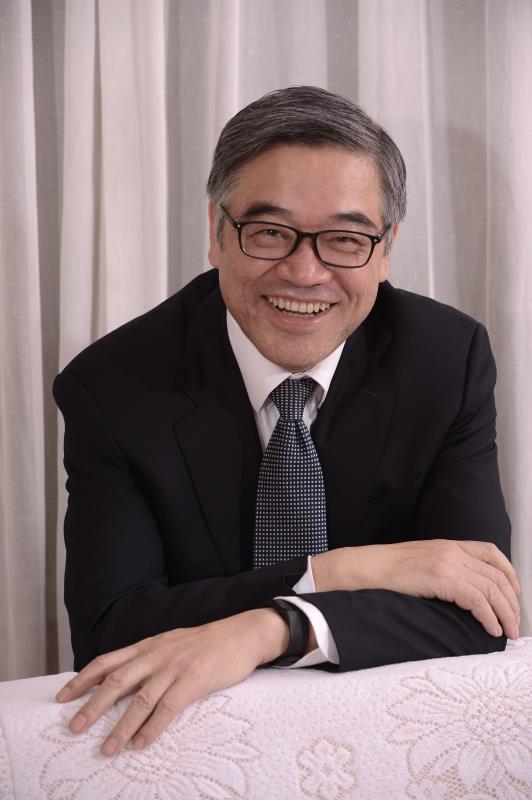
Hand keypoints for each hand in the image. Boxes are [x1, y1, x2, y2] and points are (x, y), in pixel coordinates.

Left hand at [55, 608, 287, 755]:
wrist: (242, 634)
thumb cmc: (207, 643)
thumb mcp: (171, 644)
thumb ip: (149, 659)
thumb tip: (123, 682)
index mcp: (149, 645)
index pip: (108, 661)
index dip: (83, 678)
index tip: (62, 697)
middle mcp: (156, 655)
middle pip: (116, 681)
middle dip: (92, 705)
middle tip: (74, 727)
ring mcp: (175, 667)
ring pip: (140, 699)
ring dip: (121, 727)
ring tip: (107, 749)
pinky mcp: (194, 680)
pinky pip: (168, 708)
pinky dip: (152, 728)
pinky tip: (141, 744)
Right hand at [311, 539, 519, 638]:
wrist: (368, 567)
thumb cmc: (390, 570)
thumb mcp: (424, 561)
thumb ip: (446, 568)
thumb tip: (465, 591)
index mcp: (450, 545)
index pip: (492, 553)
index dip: (510, 574)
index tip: (514, 594)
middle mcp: (453, 550)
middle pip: (497, 575)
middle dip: (511, 602)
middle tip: (515, 623)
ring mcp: (448, 562)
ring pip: (491, 589)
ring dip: (505, 614)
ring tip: (508, 632)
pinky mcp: (442, 578)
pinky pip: (476, 599)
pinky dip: (488, 617)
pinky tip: (490, 629)